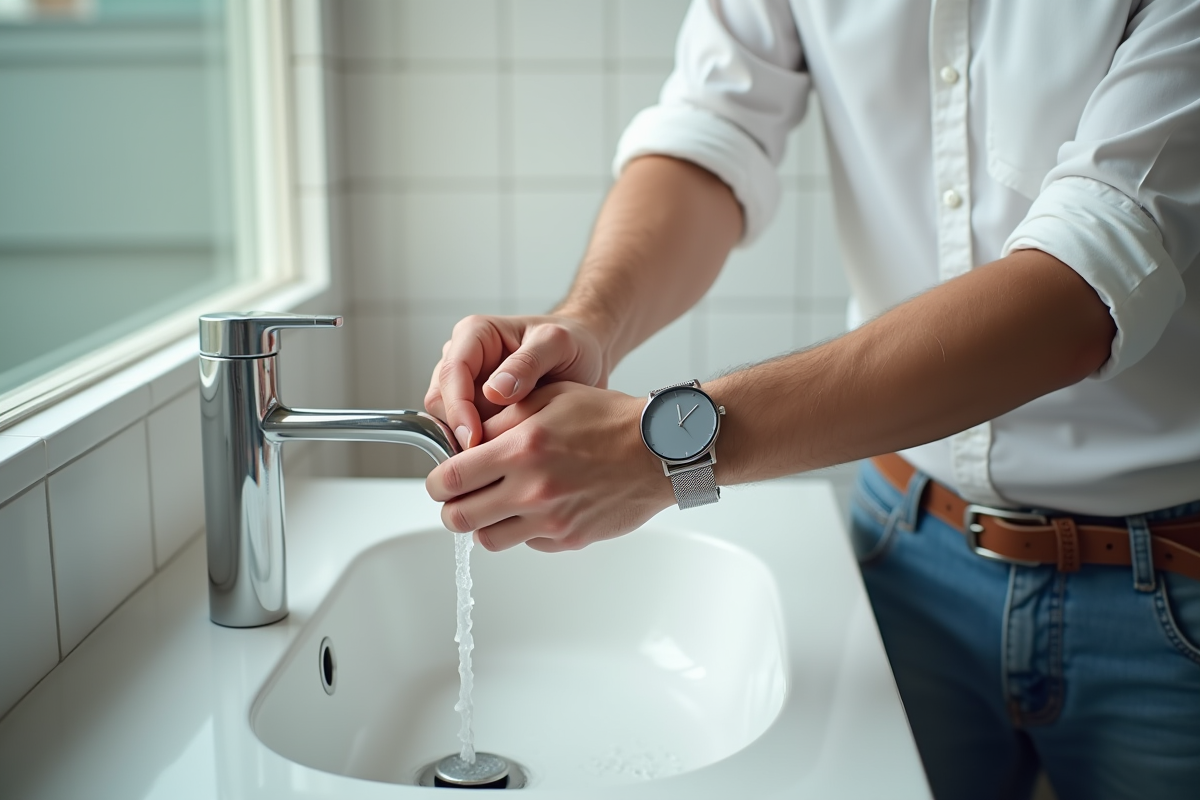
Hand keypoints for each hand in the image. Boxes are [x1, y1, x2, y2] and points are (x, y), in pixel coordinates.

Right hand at [424, 314, 607, 450]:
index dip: (457, 408)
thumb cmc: (572, 343)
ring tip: (507, 450)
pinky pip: (466, 432)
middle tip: (492, 453)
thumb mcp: (558, 344)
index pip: (451, 373)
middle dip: (461, 428)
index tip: (474, 437)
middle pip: (441, 401)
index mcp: (474, 334)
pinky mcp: (475, 409)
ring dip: (471, 439)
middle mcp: (463, 358)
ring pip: (448, 420)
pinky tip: (508, 451)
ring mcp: (466, 385)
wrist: (586, 357)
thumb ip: (528, 362)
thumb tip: (493, 391)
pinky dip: (482, 445)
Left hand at [425, 383, 675, 551]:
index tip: (440, 480)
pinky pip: (527, 544)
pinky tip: (536, 509)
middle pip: (460, 518)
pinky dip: (523, 531)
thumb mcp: (548, 398)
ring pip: (488, 539)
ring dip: (485, 524)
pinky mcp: (569, 539)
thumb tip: (463, 440)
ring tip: (496, 506)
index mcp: (521, 448)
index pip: (450, 479)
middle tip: (458, 499)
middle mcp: (532, 488)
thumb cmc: (607, 419)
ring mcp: (551, 519)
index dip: (436, 482)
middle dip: (451, 508)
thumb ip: (501, 420)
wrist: (658, 451)